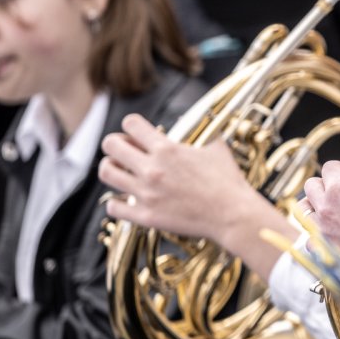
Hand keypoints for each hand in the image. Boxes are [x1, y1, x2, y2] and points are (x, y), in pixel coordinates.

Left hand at [100, 113, 273, 242]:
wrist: (232, 215)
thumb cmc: (228, 182)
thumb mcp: (217, 148)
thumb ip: (202, 133)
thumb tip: (201, 123)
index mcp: (167, 149)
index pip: (131, 124)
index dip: (133, 126)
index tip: (138, 133)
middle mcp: (151, 169)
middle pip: (110, 146)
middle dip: (115, 144)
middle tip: (124, 151)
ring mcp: (146, 193)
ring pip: (106, 173)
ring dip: (112, 169)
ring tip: (122, 172)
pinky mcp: (145, 215)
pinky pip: (113, 207)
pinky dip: (117, 203)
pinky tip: (126, 200)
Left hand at [303, 156, 339, 283]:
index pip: (329, 167)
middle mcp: (325, 208)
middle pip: (311, 186)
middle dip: (326, 184)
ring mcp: (322, 231)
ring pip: (304, 210)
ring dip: (315, 206)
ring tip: (333, 209)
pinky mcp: (325, 250)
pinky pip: (308, 238)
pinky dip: (316, 234)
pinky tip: (331, 233)